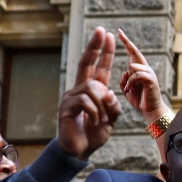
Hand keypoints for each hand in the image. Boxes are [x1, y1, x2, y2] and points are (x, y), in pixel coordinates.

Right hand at [57, 27, 121, 160]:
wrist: (79, 150)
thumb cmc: (94, 134)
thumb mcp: (111, 119)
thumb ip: (114, 106)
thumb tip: (109, 93)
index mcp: (91, 91)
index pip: (98, 67)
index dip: (103, 52)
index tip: (107, 35)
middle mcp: (79, 89)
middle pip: (86, 63)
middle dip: (96, 46)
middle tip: (102, 30)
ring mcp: (71, 97)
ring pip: (93, 89)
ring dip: (103, 105)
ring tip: (101, 119)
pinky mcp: (67, 107)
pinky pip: (86, 101)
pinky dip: (96, 112)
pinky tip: (93, 121)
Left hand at [118, 29, 168, 122]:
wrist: (151, 111)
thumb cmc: (140, 100)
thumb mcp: (127, 89)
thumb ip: (124, 80)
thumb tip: (124, 72)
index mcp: (139, 70)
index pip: (132, 53)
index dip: (126, 43)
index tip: (119, 32)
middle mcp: (145, 69)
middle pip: (135, 53)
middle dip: (127, 42)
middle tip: (119, 32)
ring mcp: (149, 73)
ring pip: (133, 65)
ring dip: (128, 77)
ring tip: (129, 89)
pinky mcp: (151, 80)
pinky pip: (137, 74)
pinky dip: (131, 82)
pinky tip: (129, 90)